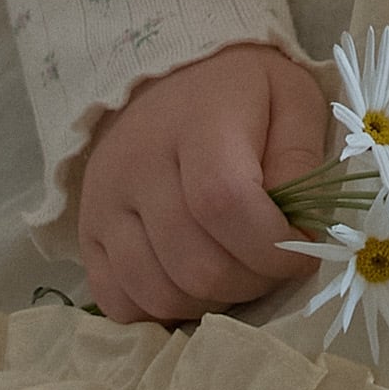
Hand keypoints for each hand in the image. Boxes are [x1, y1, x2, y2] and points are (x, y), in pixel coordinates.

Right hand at [76, 40, 333, 327]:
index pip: (224, 203)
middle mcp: (138, 164)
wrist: (167, 79)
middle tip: (272, 264)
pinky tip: (191, 284)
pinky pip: (118, 302)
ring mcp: (103, 203)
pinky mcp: (86, 233)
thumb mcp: (292, 99)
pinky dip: (161, 311)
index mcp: (197, 122)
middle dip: (251, 282)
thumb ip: (302, 161)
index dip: (270, 246)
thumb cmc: (241, 94)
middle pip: (195, 262)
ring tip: (235, 271)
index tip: (301, 251)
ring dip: (210, 302)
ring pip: (158, 292)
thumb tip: (299, 231)